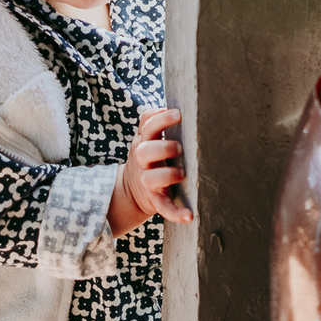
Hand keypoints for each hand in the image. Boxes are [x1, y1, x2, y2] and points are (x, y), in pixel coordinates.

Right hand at [109, 108, 192, 234]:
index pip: (146, 126)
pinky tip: (189, 215)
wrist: (131, 192)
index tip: (176, 113)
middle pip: (144, 151)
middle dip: (162, 147)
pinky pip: (164, 208)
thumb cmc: (150, 159)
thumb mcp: (146, 140)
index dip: (159, 119)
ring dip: (167, 175)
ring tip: (181, 173)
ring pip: (151, 178)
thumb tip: (174, 104)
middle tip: (180, 147)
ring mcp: (147, 181)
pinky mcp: (154, 200)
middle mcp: (142, 161)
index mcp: (143, 143)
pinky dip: (176, 213)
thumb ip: (155, 123)